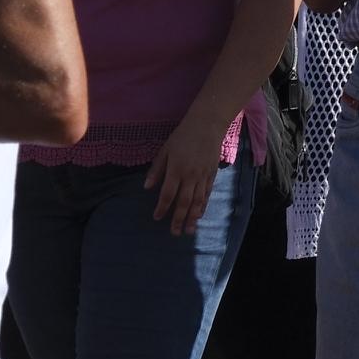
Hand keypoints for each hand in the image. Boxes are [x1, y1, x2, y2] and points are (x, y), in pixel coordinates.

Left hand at [143, 116, 230, 235]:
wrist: (208, 125)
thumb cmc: (183, 136)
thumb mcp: (165, 150)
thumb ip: (156, 169)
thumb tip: (147, 187)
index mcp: (176, 170)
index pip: (167, 194)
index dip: (162, 208)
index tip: (157, 218)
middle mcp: (190, 176)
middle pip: (184, 202)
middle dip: (179, 219)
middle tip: (175, 233)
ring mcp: (203, 176)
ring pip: (198, 201)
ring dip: (193, 217)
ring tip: (189, 230)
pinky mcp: (212, 174)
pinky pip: (207, 193)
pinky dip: (203, 206)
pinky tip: (200, 214)